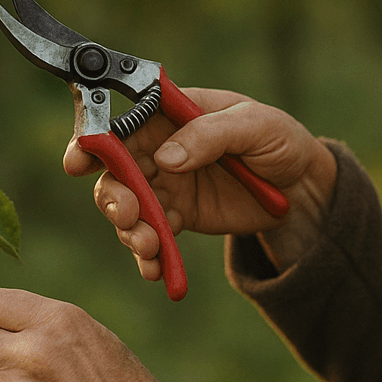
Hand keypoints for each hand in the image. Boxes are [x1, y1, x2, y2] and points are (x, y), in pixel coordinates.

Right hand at [63, 88, 337, 279]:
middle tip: (128, 216)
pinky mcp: (176, 216)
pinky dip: (147, 255)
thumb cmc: (281, 141)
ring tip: (149, 246)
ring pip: (127, 206)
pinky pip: (151, 236)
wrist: (302, 190)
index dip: (95, 139)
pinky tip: (156, 268)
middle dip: (113, 195)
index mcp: (171, 113)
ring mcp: (165, 183)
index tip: (79, 162)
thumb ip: (210, 135)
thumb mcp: (255, 126)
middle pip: (115, 169)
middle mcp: (159, 146)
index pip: (123, 120)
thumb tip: (165, 158)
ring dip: (129, 229)